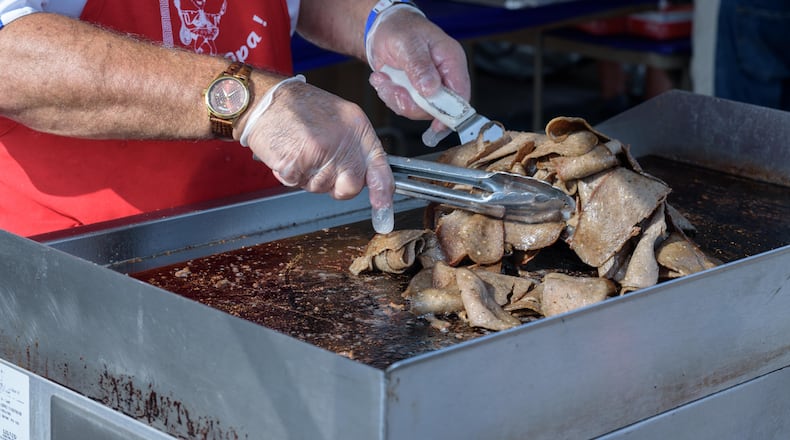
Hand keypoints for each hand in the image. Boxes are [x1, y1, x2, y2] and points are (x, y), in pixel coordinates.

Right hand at [241, 79, 394, 232]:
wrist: (265, 99)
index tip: (383, 208)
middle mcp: (343, 140)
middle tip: (319, 167)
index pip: (379, 165)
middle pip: (351, 186)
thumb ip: (354, 146)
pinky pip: (296, 183)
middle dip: (335, 186)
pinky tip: (287, 153)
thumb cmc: (298, 108)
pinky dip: (289, 174)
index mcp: (357, 127)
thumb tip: (364, 176)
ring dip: (307, 177)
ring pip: (320, 188)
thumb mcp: (338, 118)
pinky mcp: (298, 162)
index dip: (383, 191)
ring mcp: (321, 153)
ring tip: (299, 151)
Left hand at [366, 8, 469, 135]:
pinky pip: (404, 106)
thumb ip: (420, 67)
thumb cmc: (401, 29)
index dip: (452, 113)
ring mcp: (428, 87)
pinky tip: (383, 80)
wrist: (382, 31)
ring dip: (396, 98)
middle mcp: (442, 77)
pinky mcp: (413, 94)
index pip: (460, 94)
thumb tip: (431, 89)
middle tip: (394, 89)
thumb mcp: (409, 44)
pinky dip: (390, 97)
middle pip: (437, 108)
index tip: (437, 125)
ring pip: (417, 110)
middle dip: (411, 103)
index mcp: (451, 61)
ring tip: (384, 80)